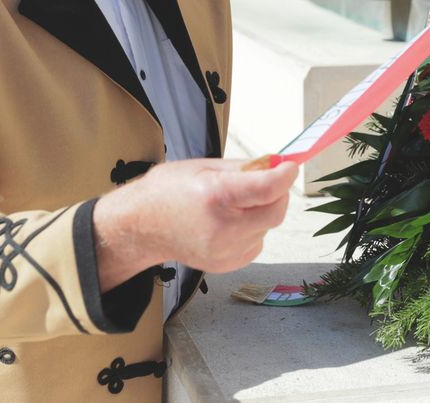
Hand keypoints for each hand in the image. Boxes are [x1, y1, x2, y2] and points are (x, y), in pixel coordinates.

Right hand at [93, 157, 298, 288]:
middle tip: (266, 180)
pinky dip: (252, 228)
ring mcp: (225, 251)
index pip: (268, 188)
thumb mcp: (204, 166)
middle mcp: (222, 229)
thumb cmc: (167, 191)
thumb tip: (276, 165)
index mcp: (215, 197)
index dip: (285, 175)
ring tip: (233, 203)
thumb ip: (245, 167)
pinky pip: (257, 241)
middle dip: (277, 193)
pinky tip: (229, 221)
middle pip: (275, 212)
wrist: (140, 227)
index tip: (290, 166)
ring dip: (262, 211)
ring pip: (267, 227)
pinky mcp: (227, 264)